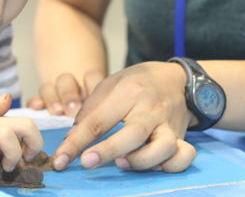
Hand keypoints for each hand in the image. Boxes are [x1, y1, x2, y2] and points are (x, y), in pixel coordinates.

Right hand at [27, 69, 103, 116]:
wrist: (79, 121)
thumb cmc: (98, 117)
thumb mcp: (104, 110)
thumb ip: (104, 112)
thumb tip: (117, 125)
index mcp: (90, 85)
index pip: (91, 75)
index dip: (90, 84)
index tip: (92, 97)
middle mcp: (71, 87)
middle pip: (66, 79)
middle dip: (68, 95)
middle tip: (72, 110)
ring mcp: (54, 95)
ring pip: (48, 87)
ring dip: (52, 99)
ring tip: (58, 111)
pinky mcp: (40, 104)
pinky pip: (34, 99)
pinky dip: (35, 102)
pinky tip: (38, 107)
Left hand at [51, 62, 196, 172]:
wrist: (176, 78)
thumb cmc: (138, 82)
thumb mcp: (110, 84)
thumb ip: (90, 110)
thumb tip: (71, 139)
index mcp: (128, 92)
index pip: (98, 121)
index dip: (76, 143)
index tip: (60, 160)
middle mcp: (150, 109)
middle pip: (132, 134)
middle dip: (108, 151)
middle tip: (86, 162)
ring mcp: (168, 123)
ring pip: (163, 147)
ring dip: (142, 161)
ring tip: (123, 163)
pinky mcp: (181, 136)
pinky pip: (184, 155)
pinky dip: (171, 165)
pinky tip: (154, 165)